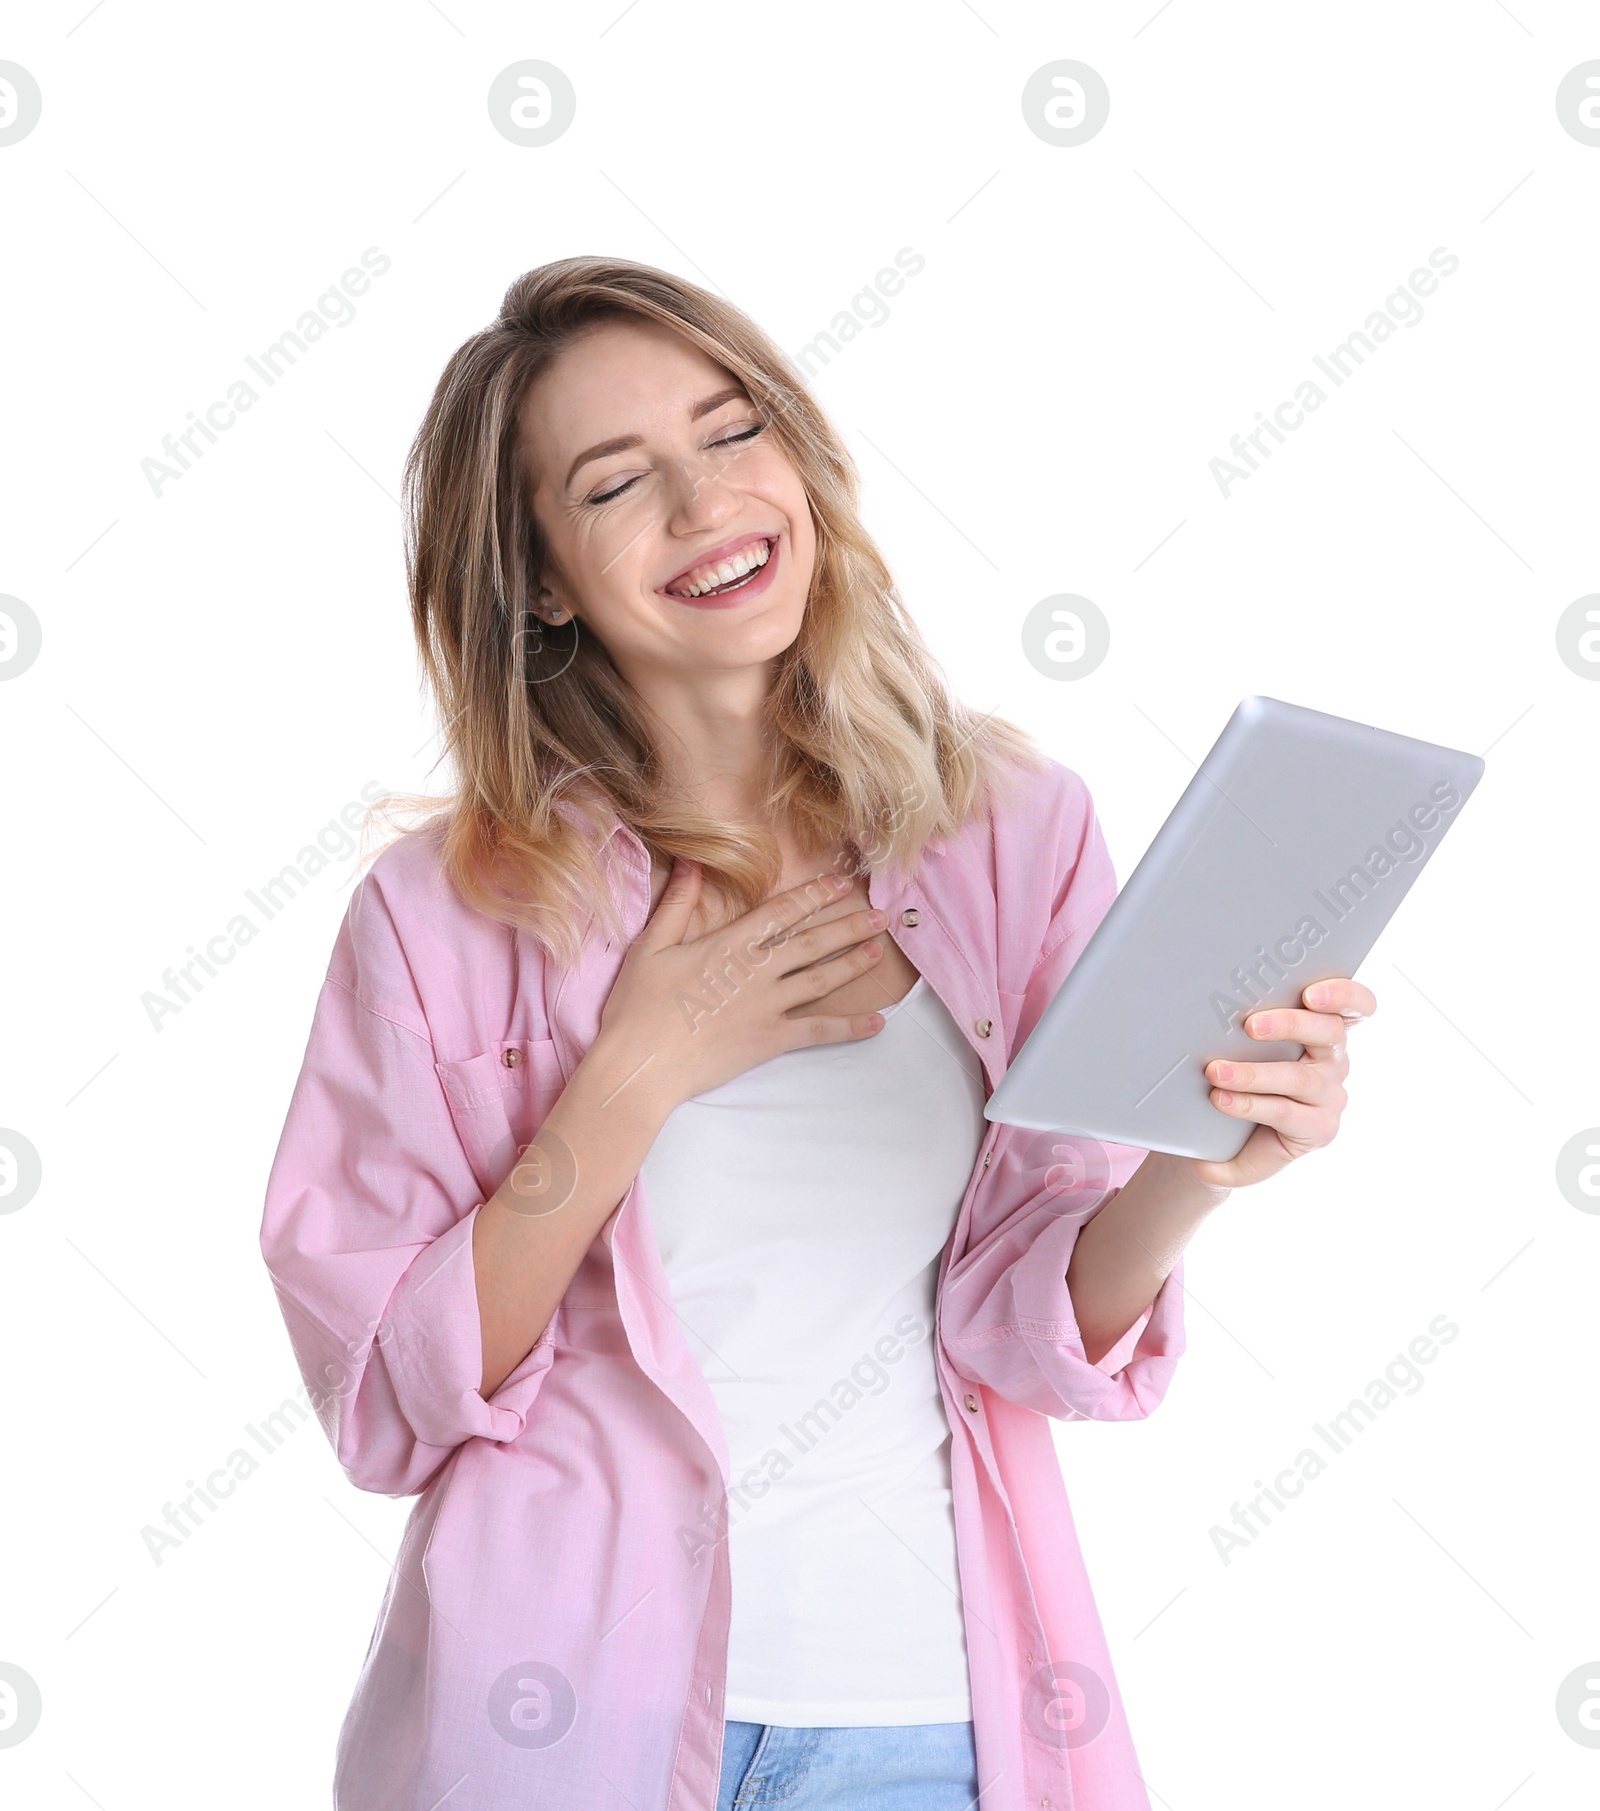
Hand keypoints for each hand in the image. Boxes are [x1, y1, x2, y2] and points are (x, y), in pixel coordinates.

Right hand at [589, 858, 888, 1116]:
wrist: (642, 1064)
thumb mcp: (651, 946)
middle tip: (880, 917)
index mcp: (731, 944)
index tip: (840, 885)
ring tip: (878, 952)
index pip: (783, 911)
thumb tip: (691, 862)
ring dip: (853, 965)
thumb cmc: (638, 1006)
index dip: (815, 895)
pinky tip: (876, 1022)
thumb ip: (677, 903)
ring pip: (822, 980)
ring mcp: (768, 1006)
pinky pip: (819, 1031)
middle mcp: (758, 971)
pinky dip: (850, 1027)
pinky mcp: (771, 1040)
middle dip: (849, 926)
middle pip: (813, 942)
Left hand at [1189, 977, 1377, 1189]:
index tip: (1312, 993)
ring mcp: (1329, 1097)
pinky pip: (1284, 1112)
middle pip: (1330, 1033)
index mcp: (1322, 1032)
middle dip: (1290, 1024)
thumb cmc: (1232, 1081)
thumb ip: (1241, 1025)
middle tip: (1251, 1025)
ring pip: (1300, 1077)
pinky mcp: (1318, 1128)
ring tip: (1216, 1071)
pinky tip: (1222, 1099)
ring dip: (1254, 1072)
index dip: (1343, 995)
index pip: (1353, 1006)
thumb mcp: (1237, 1047)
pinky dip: (1249, 1103)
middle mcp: (1333, 1062)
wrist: (1219, 1143)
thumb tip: (1214, 1001)